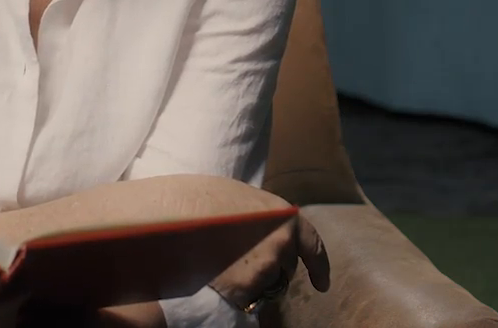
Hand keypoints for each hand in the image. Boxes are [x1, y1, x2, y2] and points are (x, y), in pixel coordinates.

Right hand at [207, 208, 328, 315]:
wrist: (176, 213)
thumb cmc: (204, 197)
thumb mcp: (245, 198)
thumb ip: (265, 218)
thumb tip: (267, 233)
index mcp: (284, 217)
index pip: (313, 246)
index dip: (319, 267)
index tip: (321, 284)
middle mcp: (282, 244)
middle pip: (286, 269)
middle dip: (271, 269)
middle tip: (241, 259)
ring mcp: (266, 268)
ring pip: (266, 286)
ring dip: (253, 282)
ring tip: (224, 263)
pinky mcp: (246, 289)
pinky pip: (248, 298)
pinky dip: (236, 293)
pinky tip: (217, 275)